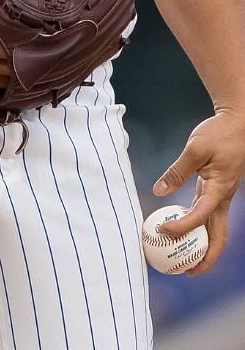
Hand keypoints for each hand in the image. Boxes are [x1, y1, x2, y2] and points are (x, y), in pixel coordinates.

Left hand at [154, 109, 244, 273]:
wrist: (239, 123)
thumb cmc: (219, 133)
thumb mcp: (196, 148)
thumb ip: (177, 171)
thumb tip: (158, 190)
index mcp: (220, 189)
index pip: (200, 216)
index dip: (183, 227)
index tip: (163, 231)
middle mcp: (223, 198)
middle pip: (217, 236)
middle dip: (205, 258)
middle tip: (186, 272)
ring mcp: (222, 196)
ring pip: (214, 229)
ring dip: (201, 247)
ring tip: (181, 260)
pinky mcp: (217, 192)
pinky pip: (208, 216)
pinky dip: (197, 229)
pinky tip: (179, 233)